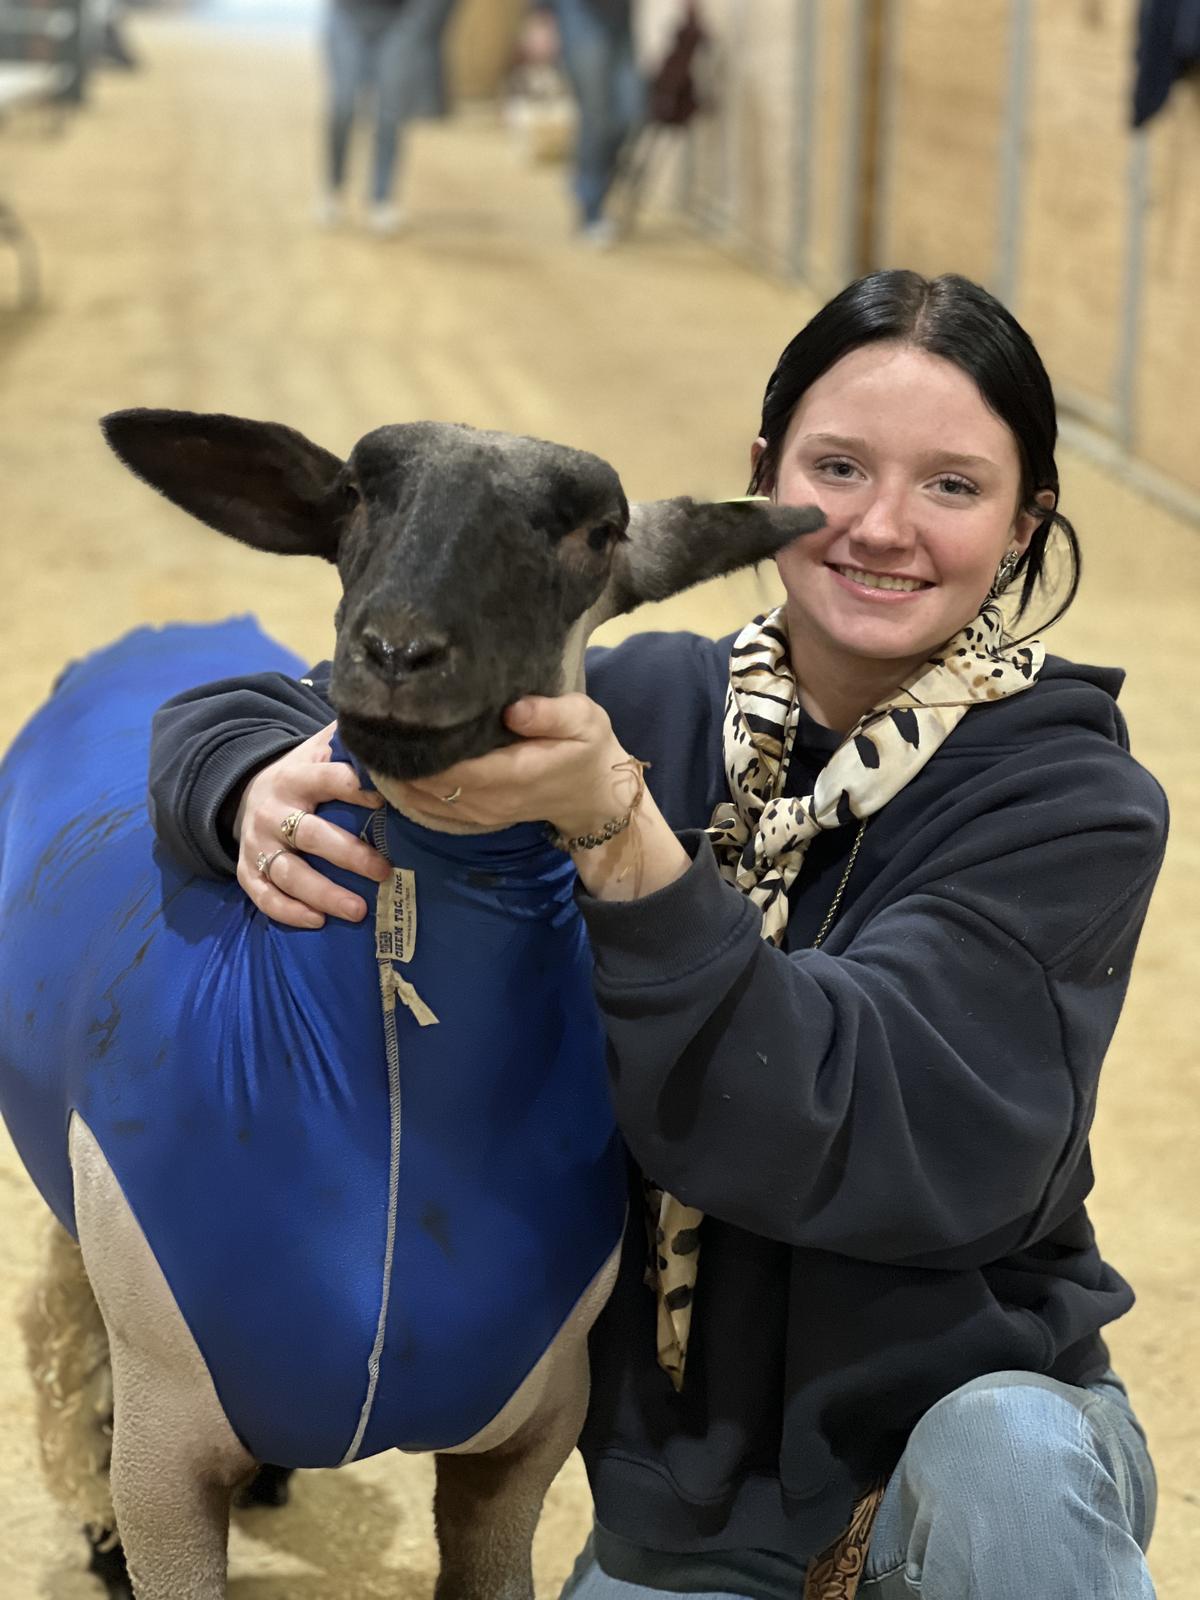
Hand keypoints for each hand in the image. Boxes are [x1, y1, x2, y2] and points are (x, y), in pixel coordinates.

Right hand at [234, 721, 390, 928]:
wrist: (247, 791)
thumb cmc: (304, 774)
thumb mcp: (320, 749)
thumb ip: (349, 740)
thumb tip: (394, 725)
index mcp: (296, 776)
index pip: (328, 779)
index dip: (356, 787)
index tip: (387, 800)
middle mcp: (274, 811)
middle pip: (310, 835)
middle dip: (348, 855)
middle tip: (384, 871)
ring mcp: (257, 843)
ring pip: (289, 872)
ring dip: (323, 894)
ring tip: (358, 911)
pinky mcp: (247, 870)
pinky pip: (263, 896)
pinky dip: (288, 912)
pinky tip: (317, 922)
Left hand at [399, 696, 689, 901]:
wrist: (596, 797)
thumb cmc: (589, 750)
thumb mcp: (584, 721)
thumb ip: (550, 715)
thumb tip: (513, 710)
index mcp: (512, 774)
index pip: (452, 767)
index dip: (417, 749)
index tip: (392, 718)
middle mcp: (489, 800)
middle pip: (427, 785)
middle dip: (397, 759)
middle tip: (369, 723)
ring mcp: (479, 813)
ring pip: (422, 800)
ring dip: (396, 776)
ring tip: (372, 741)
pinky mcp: (474, 816)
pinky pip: (429, 810)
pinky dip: (405, 793)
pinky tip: (389, 768)